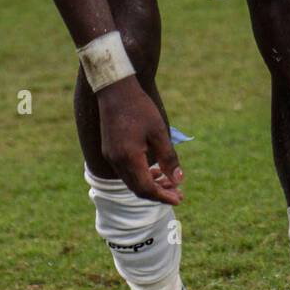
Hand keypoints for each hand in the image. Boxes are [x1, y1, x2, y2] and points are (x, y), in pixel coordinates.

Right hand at [97, 77, 183, 204]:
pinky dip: (141, 175)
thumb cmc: (139, 108)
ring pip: (131, 181)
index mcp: (129, 157)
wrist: (115, 90)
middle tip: (178, 193)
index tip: (179, 199)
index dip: (163, 196)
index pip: (146, 188)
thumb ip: (168, 158)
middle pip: (138, 189)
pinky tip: (154, 169)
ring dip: (150, 184)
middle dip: (158, 193)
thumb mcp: (159, 132)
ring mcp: (111, 156)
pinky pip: (126, 171)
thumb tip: (178, 180)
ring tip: (169, 181)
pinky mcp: (110, 150)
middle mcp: (116, 161)